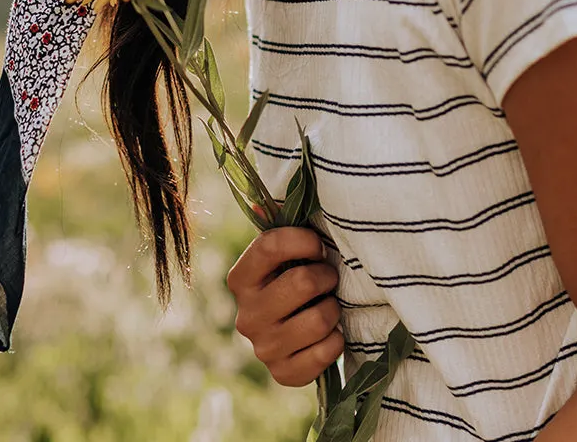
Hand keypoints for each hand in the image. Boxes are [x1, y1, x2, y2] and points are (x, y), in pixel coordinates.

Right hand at [227, 225, 343, 387]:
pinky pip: (326, 352)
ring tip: (328, 305)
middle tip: (329, 278)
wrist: (295, 337)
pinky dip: (336, 340)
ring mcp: (263, 348)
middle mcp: (245, 315)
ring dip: (333, 308)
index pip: (269, 245)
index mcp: (240, 279)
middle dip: (326, 276)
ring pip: (318, 318)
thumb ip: (277, 227)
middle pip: (301, 282)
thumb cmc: (292, 281)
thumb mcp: (283, 255)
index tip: (319, 245)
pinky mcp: (283, 374)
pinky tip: (329, 334)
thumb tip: (260, 202)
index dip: (303, 240)